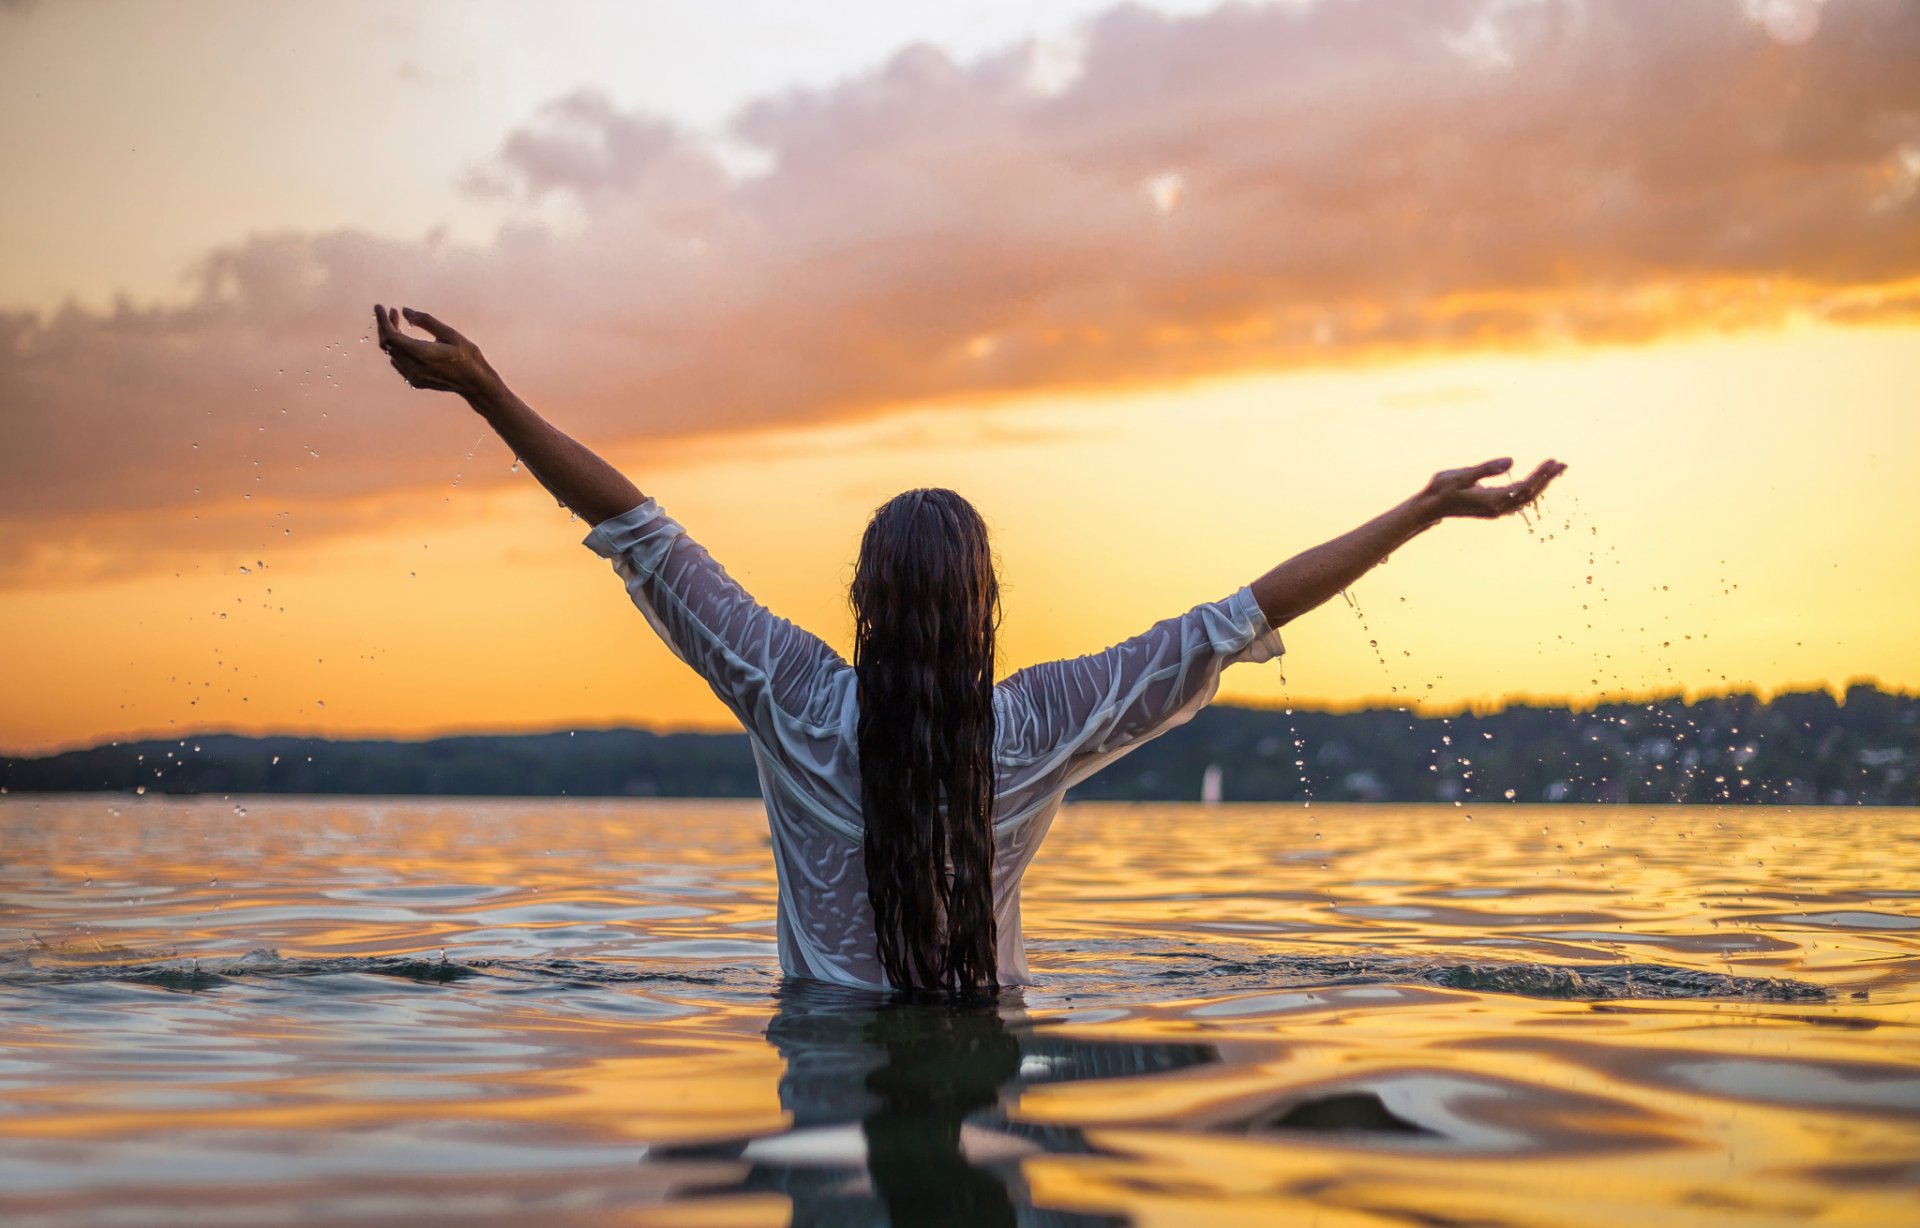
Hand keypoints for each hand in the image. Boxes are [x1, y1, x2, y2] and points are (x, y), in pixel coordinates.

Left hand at [373, 304, 499, 400]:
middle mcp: (414, 367)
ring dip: (391, 337)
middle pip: (388, 344)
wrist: (475, 383)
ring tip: (398, 322)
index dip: (383, 320)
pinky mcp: (416, 381)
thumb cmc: (467, 356)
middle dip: (386, 325)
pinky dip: (396, 348)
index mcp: (422, 354)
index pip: (391, 336)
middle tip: (393, 311)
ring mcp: (414, 376)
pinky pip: (398, 362)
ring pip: (391, 353)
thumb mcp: (450, 334)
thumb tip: (405, 311)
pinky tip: (404, 340)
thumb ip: (426, 321)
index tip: (380, 306)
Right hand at [1419, 457, 1566, 520]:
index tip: (1553, 462)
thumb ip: (1486, 469)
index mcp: (1493, 500)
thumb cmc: (1441, 490)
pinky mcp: (1492, 509)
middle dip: (1547, 479)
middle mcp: (1498, 508)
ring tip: (1554, 471)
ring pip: (1526, 498)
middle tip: (1562, 464)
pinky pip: (1519, 500)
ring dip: (1541, 484)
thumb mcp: (1461, 475)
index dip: (1541, 474)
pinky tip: (1535, 482)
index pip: (1525, 486)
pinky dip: (1530, 489)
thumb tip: (1512, 461)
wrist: (1429, 508)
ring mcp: (1496, 511)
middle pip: (1530, 494)